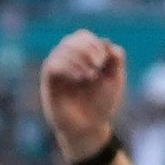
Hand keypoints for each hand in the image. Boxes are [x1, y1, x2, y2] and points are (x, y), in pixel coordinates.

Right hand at [39, 28, 125, 161]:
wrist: (90, 128)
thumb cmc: (101, 104)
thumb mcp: (114, 78)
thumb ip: (115, 57)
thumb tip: (103, 41)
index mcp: (82, 58)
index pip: (82, 37)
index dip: (93, 43)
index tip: (103, 61)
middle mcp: (67, 62)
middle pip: (71, 40)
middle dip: (87, 49)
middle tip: (98, 65)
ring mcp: (57, 71)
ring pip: (62, 49)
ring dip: (79, 58)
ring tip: (91, 76)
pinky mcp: (49, 83)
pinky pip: (52, 64)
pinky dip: (68, 66)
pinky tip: (80, 78)